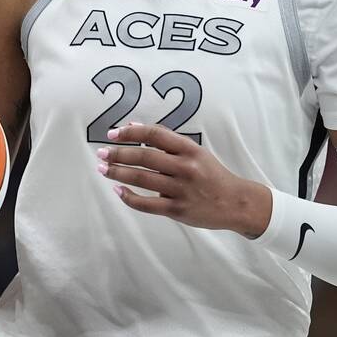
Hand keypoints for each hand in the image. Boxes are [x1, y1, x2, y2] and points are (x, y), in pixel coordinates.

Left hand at [97, 123, 272, 237]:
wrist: (236, 202)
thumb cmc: (212, 174)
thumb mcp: (195, 151)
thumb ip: (167, 140)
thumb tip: (133, 126)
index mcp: (189, 149)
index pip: (155, 135)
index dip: (131, 133)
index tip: (112, 133)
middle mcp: (185, 167)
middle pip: (144, 157)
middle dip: (118, 154)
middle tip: (100, 153)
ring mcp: (181, 190)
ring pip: (142, 179)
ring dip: (118, 173)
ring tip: (102, 169)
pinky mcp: (178, 210)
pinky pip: (147, 204)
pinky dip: (129, 197)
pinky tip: (118, 190)